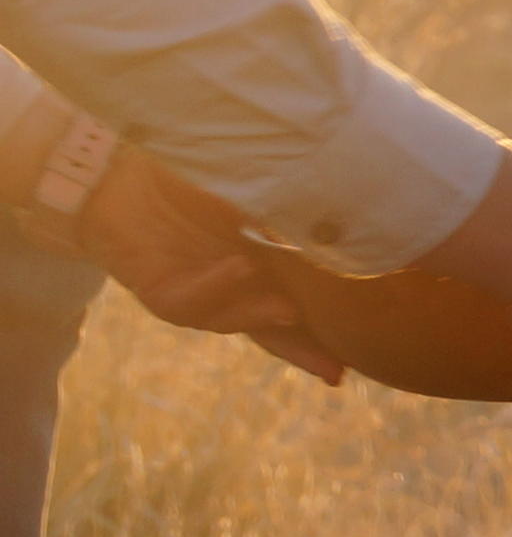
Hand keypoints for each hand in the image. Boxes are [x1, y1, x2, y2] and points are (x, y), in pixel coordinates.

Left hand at [65, 152, 344, 383]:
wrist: (113, 168)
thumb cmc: (190, 170)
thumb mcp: (248, 185)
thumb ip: (284, 203)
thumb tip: (348, 209)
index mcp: (266, 260)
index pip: (310, 296)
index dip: (338, 319)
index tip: (373, 340)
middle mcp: (236, 285)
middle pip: (278, 328)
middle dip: (306, 350)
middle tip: (338, 368)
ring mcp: (199, 293)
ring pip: (235, 322)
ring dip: (262, 317)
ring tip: (291, 310)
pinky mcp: (161, 293)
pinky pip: (190, 302)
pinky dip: (216, 287)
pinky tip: (239, 267)